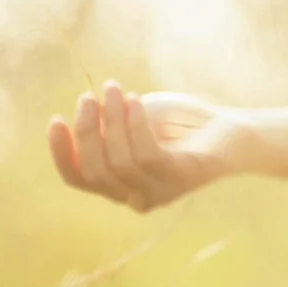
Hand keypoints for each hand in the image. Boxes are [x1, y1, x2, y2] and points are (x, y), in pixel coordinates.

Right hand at [48, 81, 243, 211]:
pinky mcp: (181, 179)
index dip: (61, 152)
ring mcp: (160, 192)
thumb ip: (106, 121)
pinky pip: (148, 155)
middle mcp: (137, 196)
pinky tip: (137, 101)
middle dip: (86, 131)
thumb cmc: (179, 123)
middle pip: (95, 171)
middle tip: (89, 97)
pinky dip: (137, 125)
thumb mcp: (133, 119)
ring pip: (120, 161)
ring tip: (116, 90)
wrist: (232, 131)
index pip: (78, 178)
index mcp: (120, 186)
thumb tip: (82, 112)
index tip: (55, 119)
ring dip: (113, 121)